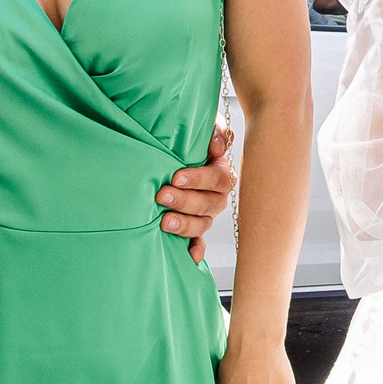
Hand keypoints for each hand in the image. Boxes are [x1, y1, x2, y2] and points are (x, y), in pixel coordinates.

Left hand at [157, 124, 236, 262]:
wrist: (175, 151)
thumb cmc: (192, 140)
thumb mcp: (205, 127)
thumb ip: (215, 132)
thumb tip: (217, 147)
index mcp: (220, 171)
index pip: (216, 179)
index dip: (198, 179)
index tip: (176, 177)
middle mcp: (217, 196)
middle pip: (209, 204)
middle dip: (185, 201)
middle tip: (162, 196)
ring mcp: (206, 213)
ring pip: (203, 224)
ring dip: (185, 224)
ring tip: (164, 222)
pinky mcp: (194, 227)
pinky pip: (199, 242)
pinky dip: (195, 250)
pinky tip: (189, 256)